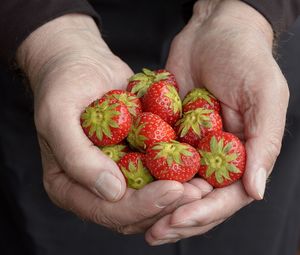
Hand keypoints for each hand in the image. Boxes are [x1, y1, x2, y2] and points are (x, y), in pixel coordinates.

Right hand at [17, 14, 211, 232]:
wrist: (83, 64)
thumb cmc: (64, 84)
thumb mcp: (58, 114)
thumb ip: (76, 156)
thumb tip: (112, 192)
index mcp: (68, 185)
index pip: (107, 210)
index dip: (141, 205)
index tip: (174, 188)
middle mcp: (93, 187)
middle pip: (132, 214)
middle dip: (167, 205)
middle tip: (199, 192)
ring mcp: (116, 174)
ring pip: (149, 200)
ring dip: (178, 196)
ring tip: (205, 184)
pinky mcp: (134, 159)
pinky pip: (157, 175)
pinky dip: (178, 176)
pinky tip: (199, 168)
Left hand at [146, 0, 288, 243]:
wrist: (213, 30)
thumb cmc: (246, 56)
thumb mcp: (265, 95)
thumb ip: (265, 143)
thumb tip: (255, 191)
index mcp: (243, 154)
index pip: (227, 196)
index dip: (204, 212)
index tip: (177, 221)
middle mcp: (216, 155)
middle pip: (198, 198)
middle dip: (177, 217)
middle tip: (153, 232)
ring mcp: (191, 145)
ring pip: (175, 184)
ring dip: (157, 203)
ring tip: (136, 220)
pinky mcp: (170, 131)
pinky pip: (157, 156)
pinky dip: (145, 172)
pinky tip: (127, 186)